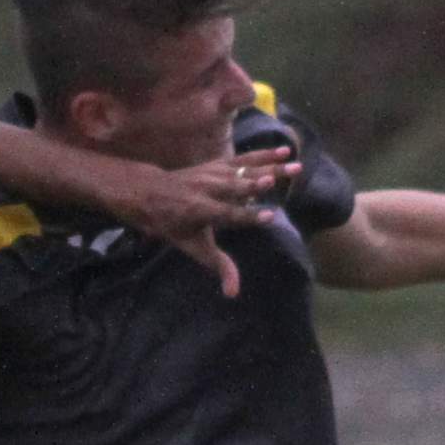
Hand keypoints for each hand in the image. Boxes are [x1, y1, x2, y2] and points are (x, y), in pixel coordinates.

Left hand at [119, 146, 301, 296]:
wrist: (150, 192)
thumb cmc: (171, 225)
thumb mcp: (191, 247)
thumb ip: (217, 265)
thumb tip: (233, 293)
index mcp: (199, 210)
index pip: (228, 213)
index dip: (248, 215)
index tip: (271, 216)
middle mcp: (207, 188)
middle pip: (237, 186)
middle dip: (257, 183)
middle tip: (276, 180)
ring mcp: (213, 172)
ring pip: (246, 169)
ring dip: (271, 166)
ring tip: (295, 164)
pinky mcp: (218, 163)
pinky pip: (244, 157)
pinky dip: (265, 153)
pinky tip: (286, 151)